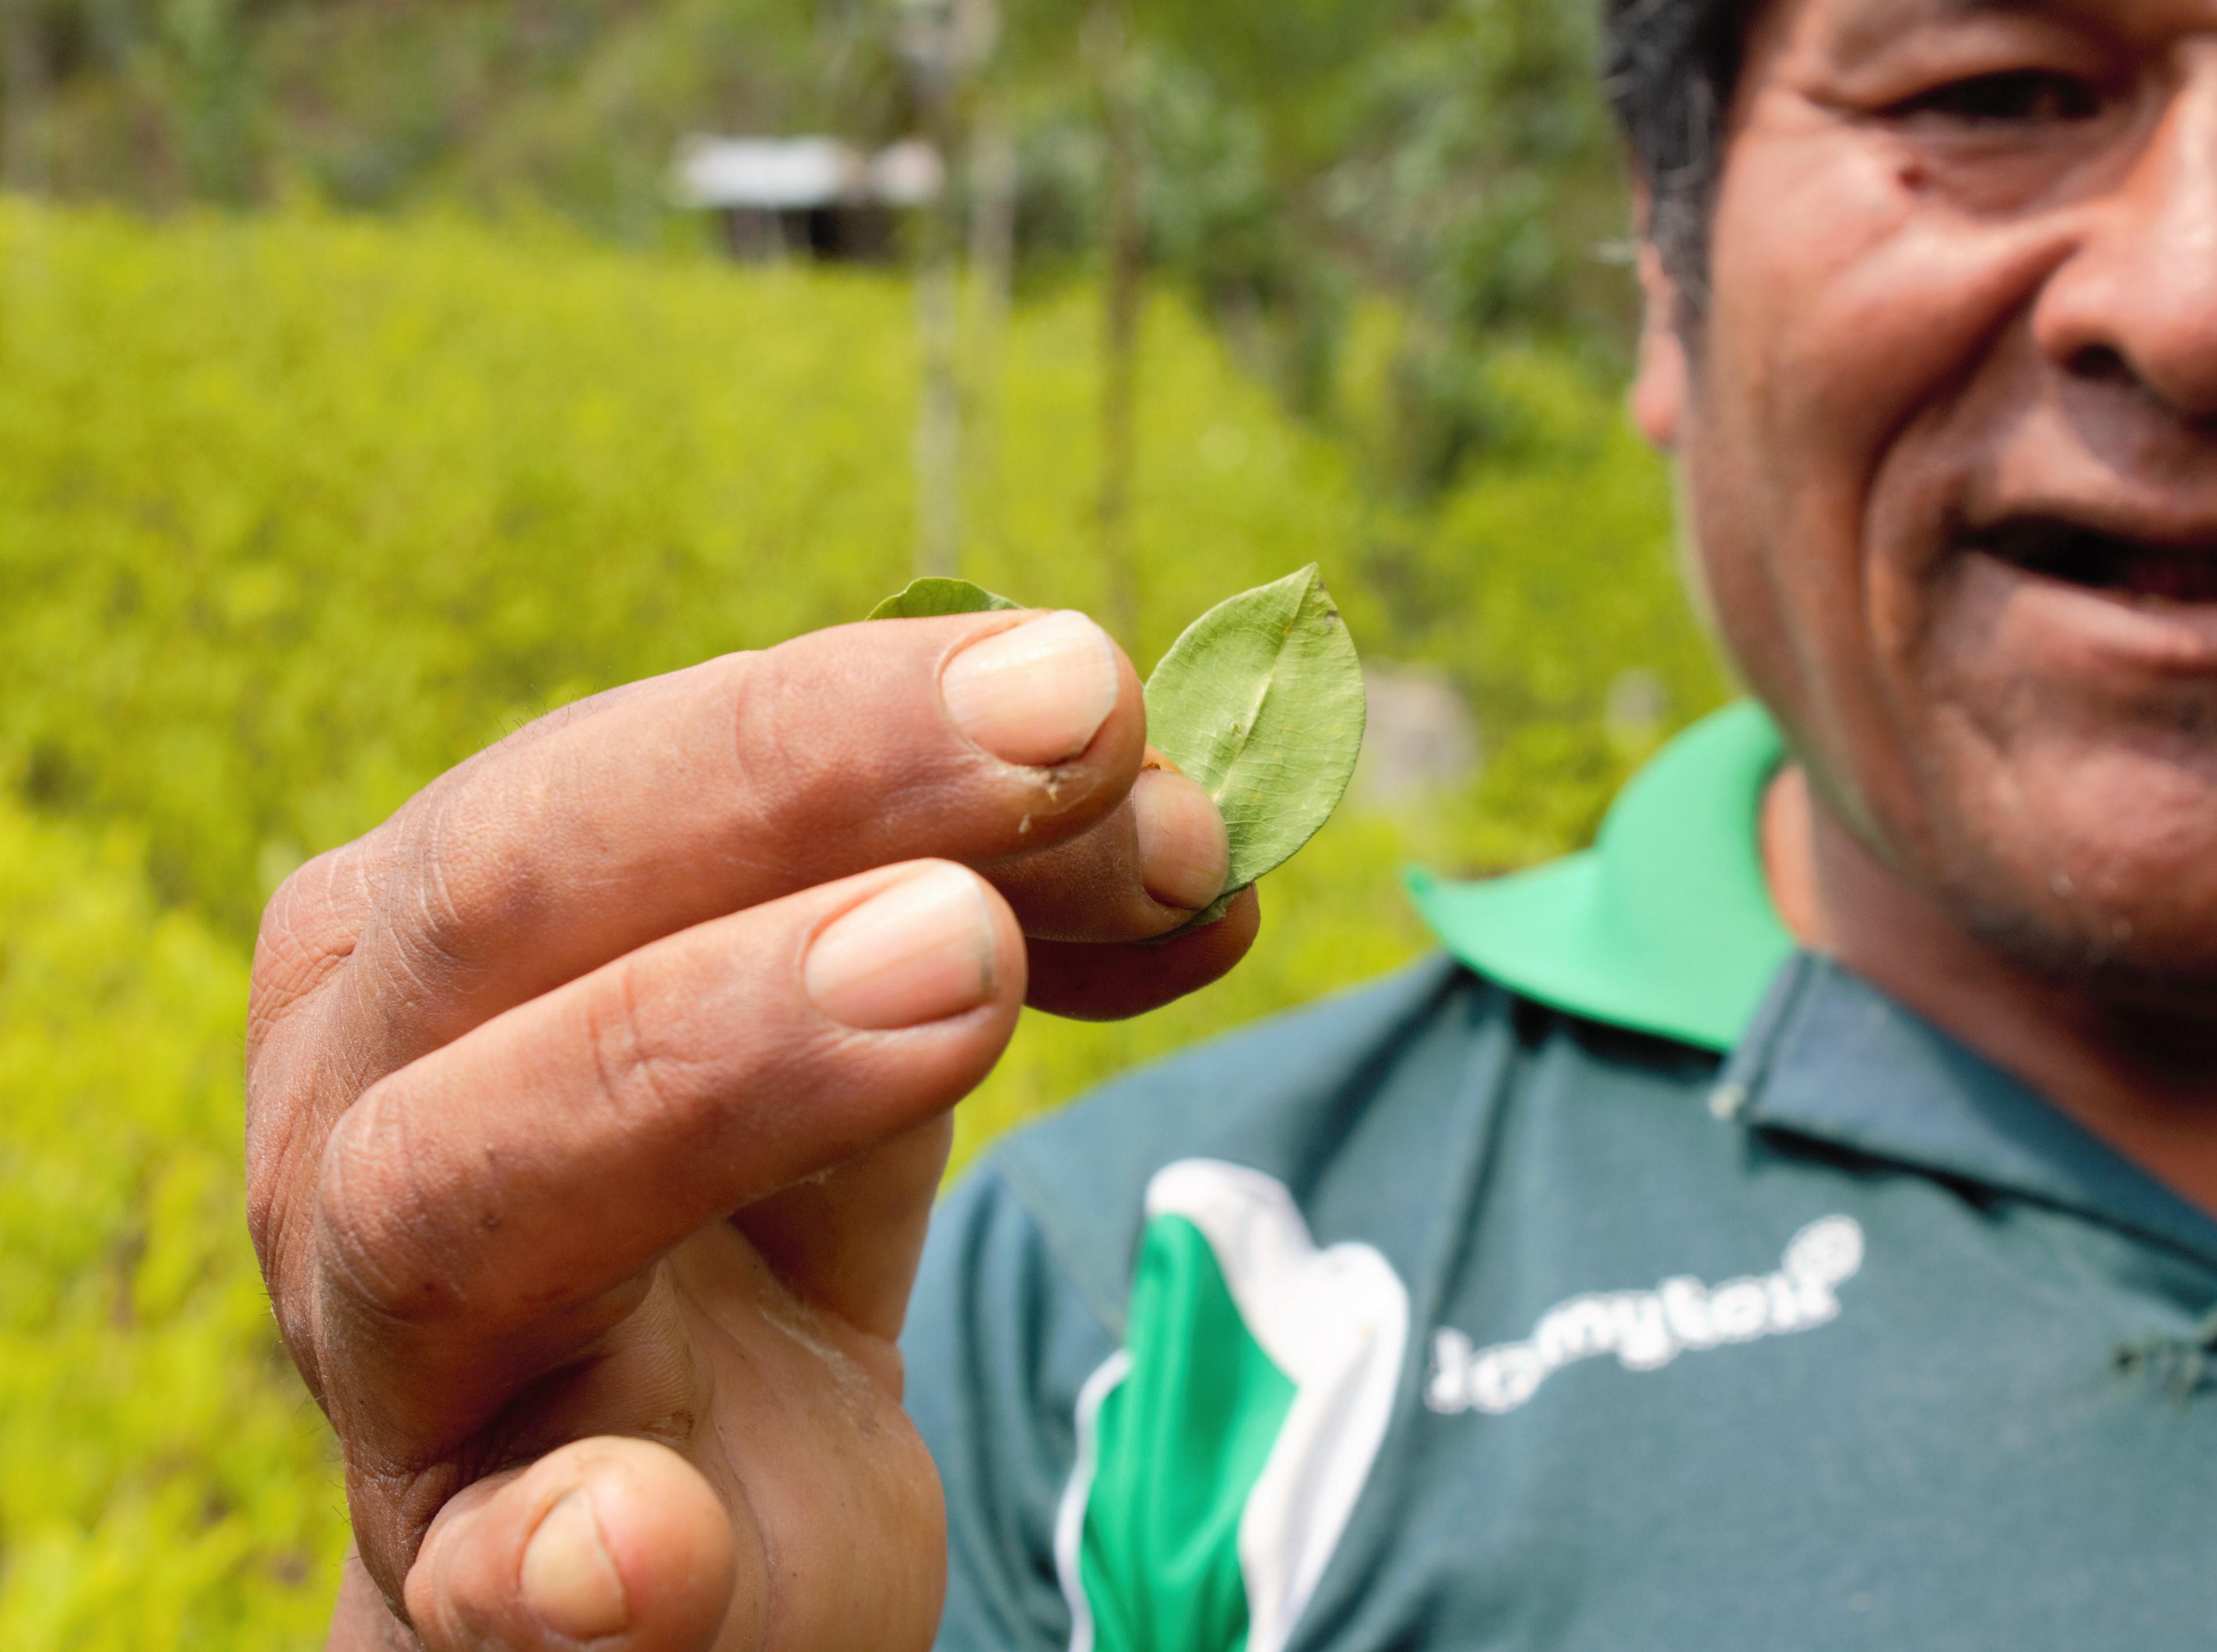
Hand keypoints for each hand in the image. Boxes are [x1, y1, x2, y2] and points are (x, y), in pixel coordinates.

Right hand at [244, 610, 1253, 1649]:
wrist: (669, 1506)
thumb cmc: (747, 1201)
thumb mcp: (865, 1009)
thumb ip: (1000, 894)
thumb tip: (1188, 821)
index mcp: (437, 926)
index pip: (618, 762)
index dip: (858, 711)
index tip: (1095, 688)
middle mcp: (368, 1101)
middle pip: (508, 903)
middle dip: (794, 794)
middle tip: (1064, 756)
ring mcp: (404, 1351)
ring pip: (462, 1188)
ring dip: (710, 1067)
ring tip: (962, 978)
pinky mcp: (484, 1569)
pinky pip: (490, 1565)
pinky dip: (560, 1551)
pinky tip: (641, 1540)